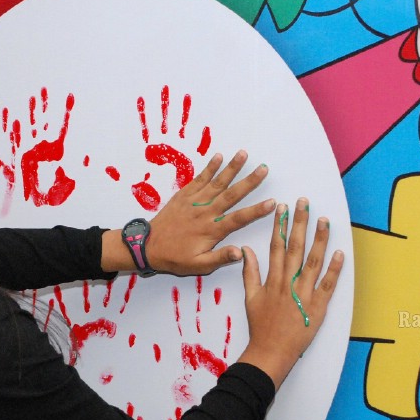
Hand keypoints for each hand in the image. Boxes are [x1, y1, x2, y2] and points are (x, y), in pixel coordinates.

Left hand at [144, 151, 274, 275]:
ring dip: (231, 168)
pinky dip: (209, 168)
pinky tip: (218, 156)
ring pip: (216, 183)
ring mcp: (194, 201)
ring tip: (243, 154)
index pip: (238, 219)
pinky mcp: (183, 195)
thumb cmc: (175, 258)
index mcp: (211, 230)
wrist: (147, 246)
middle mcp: (204, 212)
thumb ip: (220, 258)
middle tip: (264, 168)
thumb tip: (241, 252)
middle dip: (249, 182)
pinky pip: (198, 179)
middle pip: (231, 195)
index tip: (272, 202)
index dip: (256, 211)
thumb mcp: (198, 265)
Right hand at [238, 199, 342, 388]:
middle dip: (300, 223)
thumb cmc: (260, 326)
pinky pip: (328, 285)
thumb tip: (245, 251)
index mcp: (272, 280)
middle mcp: (288, 283)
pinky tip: (339, 253)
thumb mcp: (250, 298)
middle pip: (296, 248)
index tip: (283, 207)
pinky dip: (334, 269)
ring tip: (324, 220)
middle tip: (305, 203)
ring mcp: (304, 294)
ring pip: (313, 262)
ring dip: (319, 239)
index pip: (277, 246)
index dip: (280, 225)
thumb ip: (249, 272)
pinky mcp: (318, 307)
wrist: (270, 352)